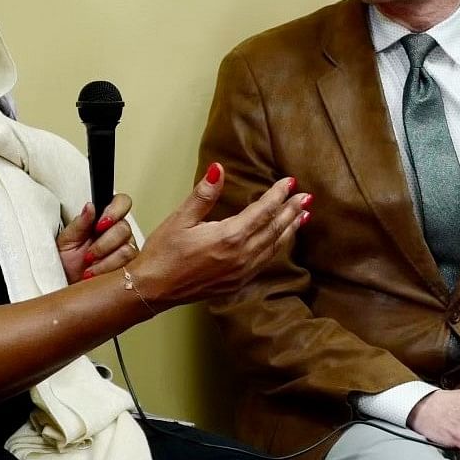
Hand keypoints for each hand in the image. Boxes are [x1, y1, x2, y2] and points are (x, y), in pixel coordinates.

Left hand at [55, 195, 136, 284]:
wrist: (67, 285)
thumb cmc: (67, 263)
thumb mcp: (67, 240)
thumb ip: (80, 223)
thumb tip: (90, 206)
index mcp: (105, 220)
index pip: (122, 203)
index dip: (115, 210)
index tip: (100, 224)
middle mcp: (119, 233)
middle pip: (124, 228)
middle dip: (103, 244)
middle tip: (88, 254)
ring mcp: (127, 250)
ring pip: (127, 249)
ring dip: (104, 260)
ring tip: (90, 266)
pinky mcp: (131, 268)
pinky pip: (128, 266)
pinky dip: (107, 271)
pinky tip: (96, 274)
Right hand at [125, 163, 309, 308]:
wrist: (153, 289)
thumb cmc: (163, 254)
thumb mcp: (181, 218)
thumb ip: (204, 194)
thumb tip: (217, 170)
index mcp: (229, 237)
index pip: (263, 211)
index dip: (278, 195)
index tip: (290, 182)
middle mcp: (241, 256)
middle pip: (274, 229)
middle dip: (291, 210)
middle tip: (306, 197)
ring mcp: (241, 272)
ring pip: (274, 247)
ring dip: (289, 229)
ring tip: (303, 215)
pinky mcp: (237, 283)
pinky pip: (265, 261)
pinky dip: (277, 247)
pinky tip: (281, 240)